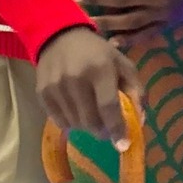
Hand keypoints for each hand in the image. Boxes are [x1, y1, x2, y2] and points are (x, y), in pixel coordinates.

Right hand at [35, 27, 143, 148]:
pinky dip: (70, 123)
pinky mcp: (42, 93)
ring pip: (75, 124)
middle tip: (107, 128)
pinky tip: (76, 111)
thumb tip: (140, 121)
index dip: (116, 129)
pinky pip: (59, 121)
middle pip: (90, 120)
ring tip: (91, 114)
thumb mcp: (123, 65)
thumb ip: (136, 92)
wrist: (60, 37)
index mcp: (100, 70)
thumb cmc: (98, 53)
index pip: (108, 107)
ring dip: (86, 126)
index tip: (122, 146)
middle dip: (102, 131)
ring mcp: (56, 86)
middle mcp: (76, 78)